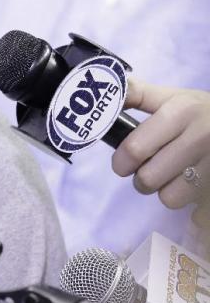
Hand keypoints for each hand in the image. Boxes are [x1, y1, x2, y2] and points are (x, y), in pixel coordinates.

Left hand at [112, 78, 209, 208]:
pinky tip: (190, 184)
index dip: (121, 162)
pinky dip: (186, 200)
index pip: (135, 149)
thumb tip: (102, 97)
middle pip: (148, 179)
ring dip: (164, 191)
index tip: (122, 164)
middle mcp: (200, 137)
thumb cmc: (200, 111)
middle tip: (146, 170)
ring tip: (171, 176)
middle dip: (140, 178)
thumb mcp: (172, 97)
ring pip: (169, 197)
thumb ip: (136, 94)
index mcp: (180, 113)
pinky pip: (192, 208)